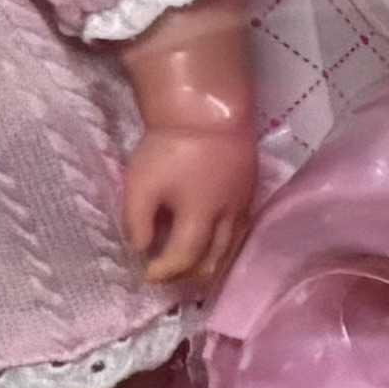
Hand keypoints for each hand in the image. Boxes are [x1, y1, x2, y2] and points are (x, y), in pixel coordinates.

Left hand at [122, 119, 260, 290]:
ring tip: (190, 269)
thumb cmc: (169, 147)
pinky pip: (241, 234)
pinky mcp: (251, 195)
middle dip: (189, 275)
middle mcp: (228, 218)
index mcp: (200, 216)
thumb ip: (137, 222)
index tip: (146, 274)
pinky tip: (212, 248)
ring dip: (210, 266)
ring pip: (232, 251)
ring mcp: (244, 207)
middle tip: (168, 275)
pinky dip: (224, 248)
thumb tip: (143, 250)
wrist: (207, 111)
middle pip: (214, 262)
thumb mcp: (140, 183)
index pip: (184, 259)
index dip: (164, 272)